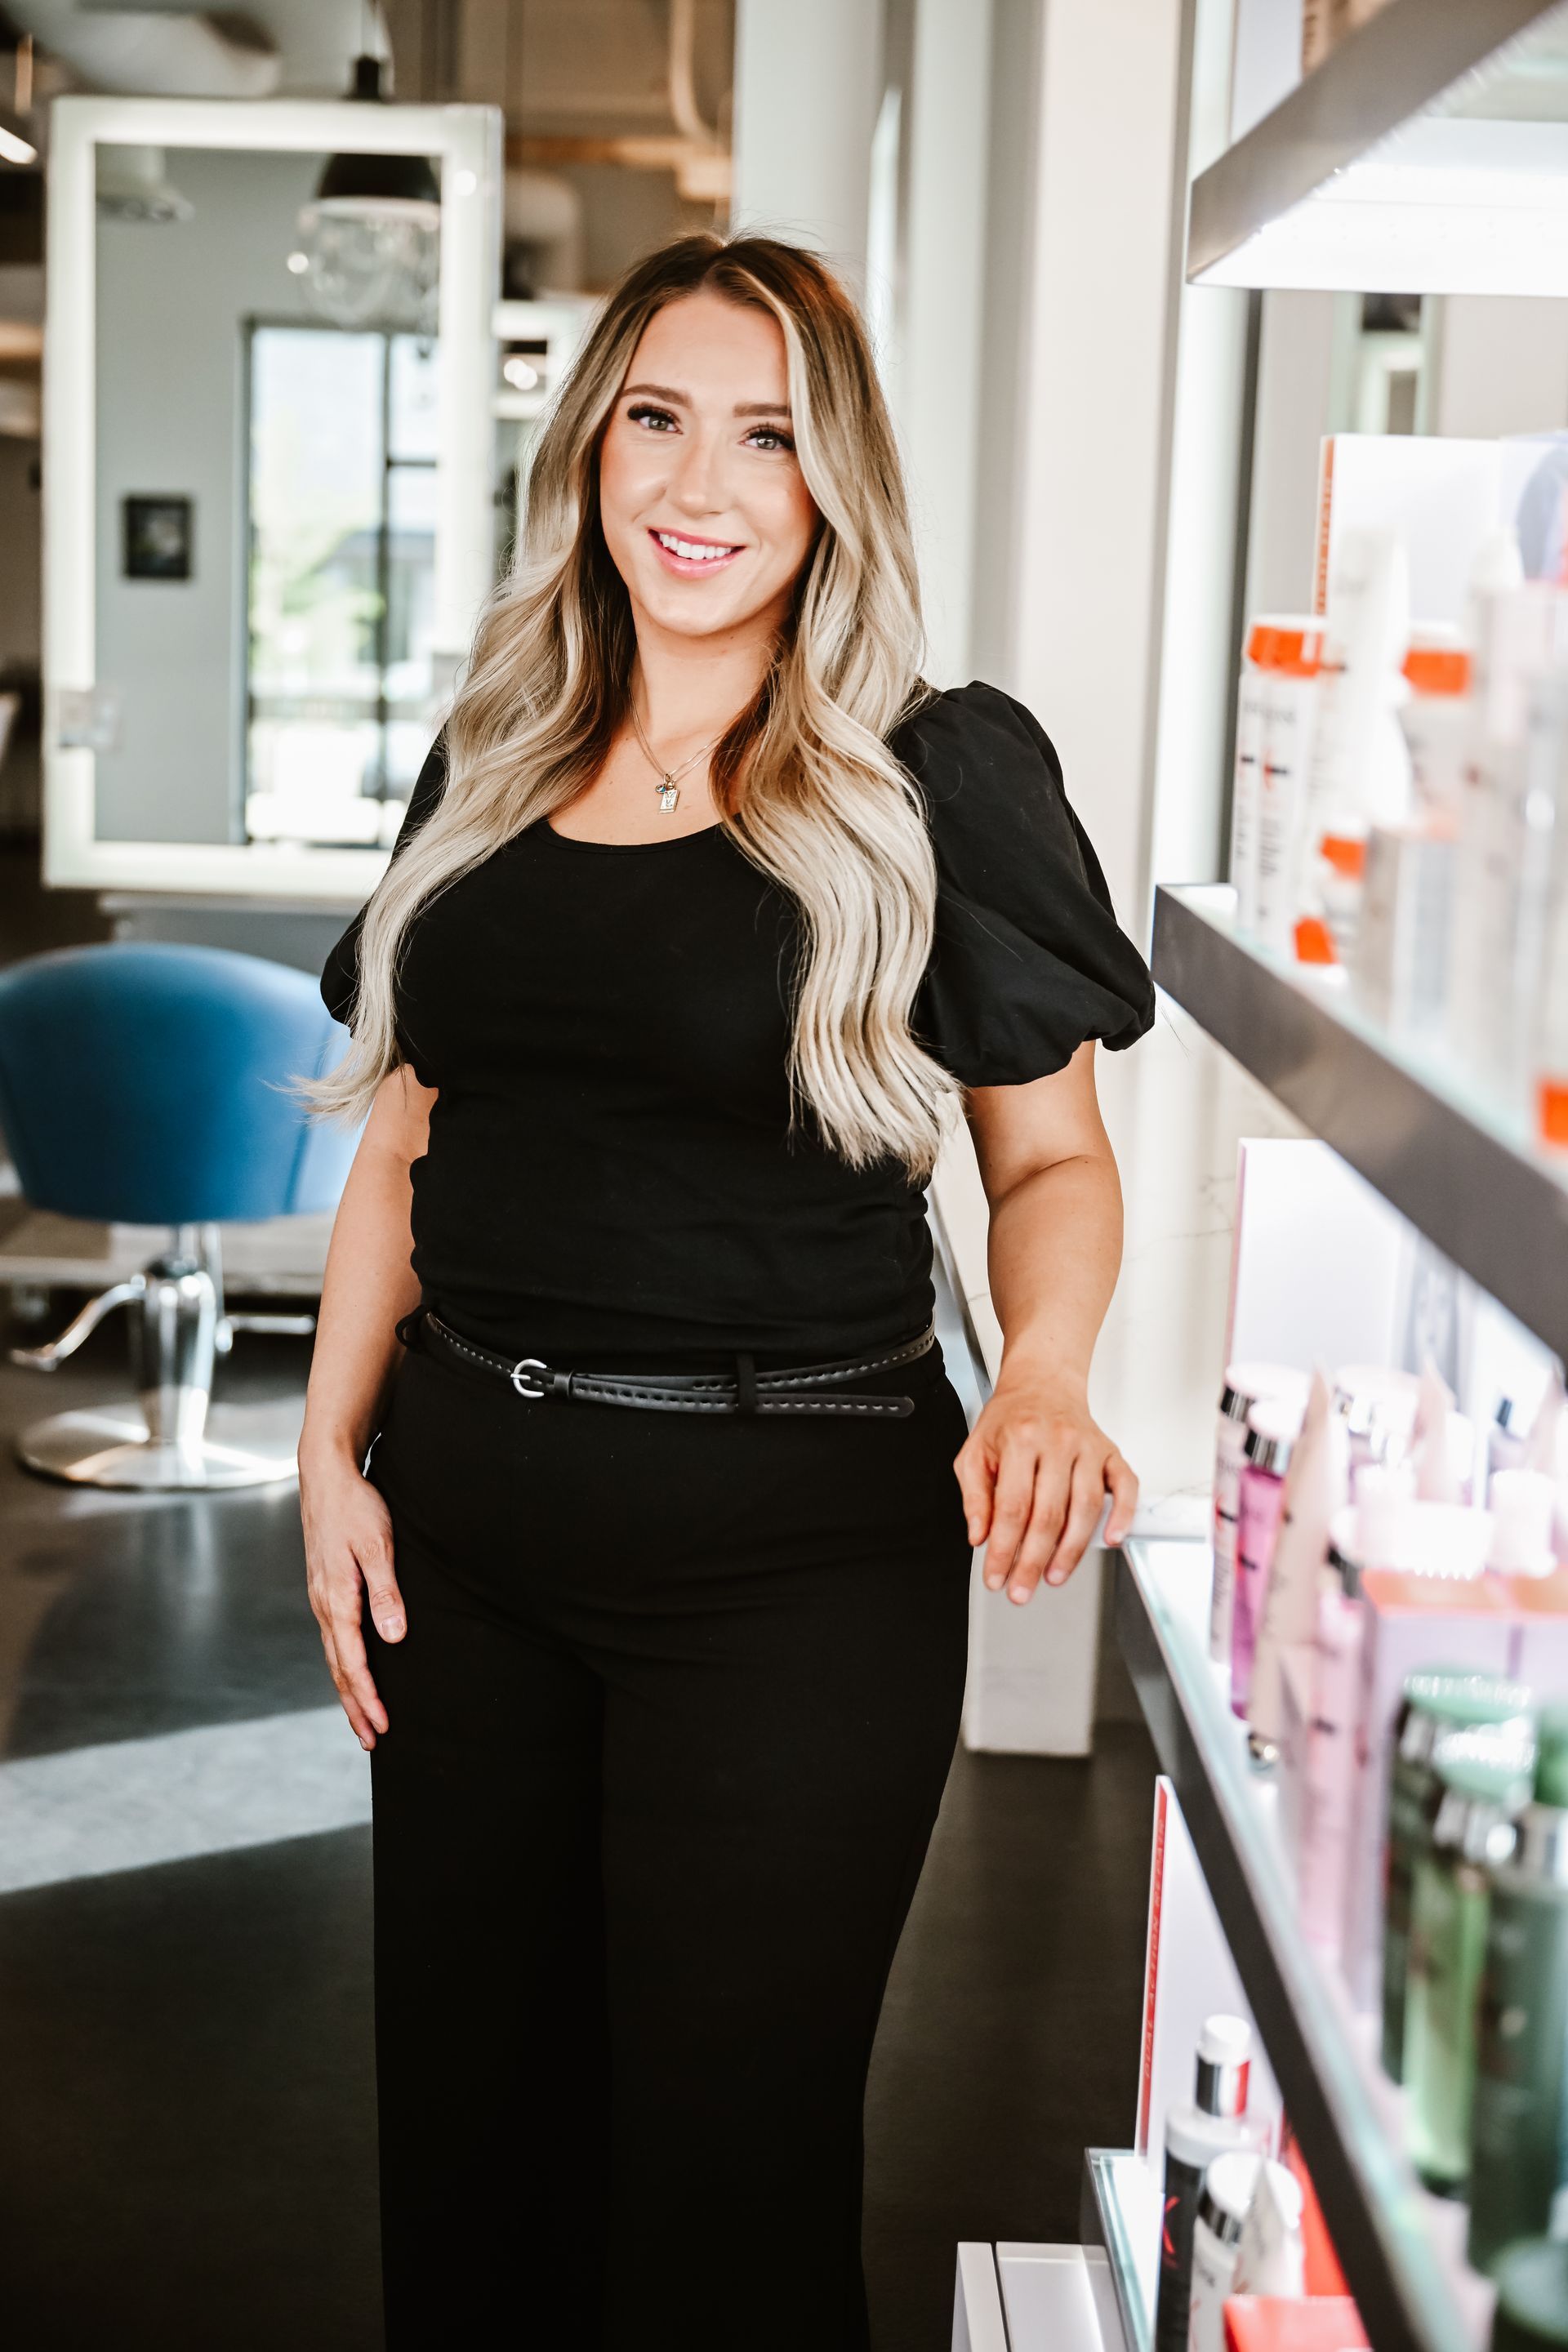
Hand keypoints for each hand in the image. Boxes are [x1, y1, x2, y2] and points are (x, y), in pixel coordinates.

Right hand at [300, 1444, 406, 1747]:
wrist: (326, 1476)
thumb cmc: (356, 1507)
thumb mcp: (378, 1545)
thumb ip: (386, 1592)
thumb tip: (393, 1638)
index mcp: (336, 1599)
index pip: (352, 1662)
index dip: (368, 1697)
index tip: (383, 1726)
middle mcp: (323, 1605)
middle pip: (338, 1669)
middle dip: (355, 1707)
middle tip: (372, 1741)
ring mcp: (321, 1598)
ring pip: (334, 1657)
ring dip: (348, 1690)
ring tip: (363, 1719)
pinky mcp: (325, 1589)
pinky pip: (334, 1639)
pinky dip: (343, 1665)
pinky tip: (353, 1672)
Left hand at [954, 1377, 1136, 1604]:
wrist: (1043, 1382)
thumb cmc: (1010, 1419)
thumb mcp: (975, 1451)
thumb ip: (974, 1495)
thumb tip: (980, 1536)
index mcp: (1019, 1441)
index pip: (1011, 1507)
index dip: (1003, 1549)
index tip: (996, 1576)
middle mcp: (1057, 1442)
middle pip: (1048, 1514)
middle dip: (1033, 1560)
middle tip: (1022, 1589)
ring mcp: (1088, 1447)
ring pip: (1086, 1507)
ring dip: (1071, 1550)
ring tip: (1053, 1577)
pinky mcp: (1111, 1452)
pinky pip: (1126, 1486)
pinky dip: (1123, 1515)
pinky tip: (1111, 1540)